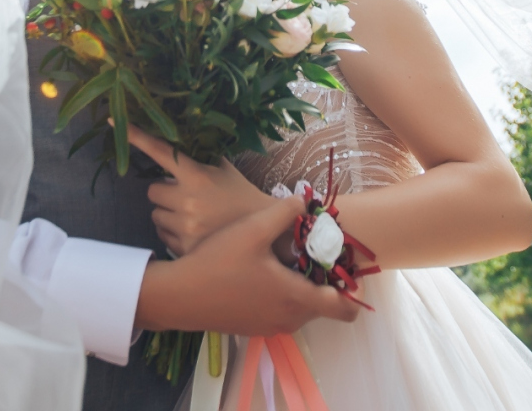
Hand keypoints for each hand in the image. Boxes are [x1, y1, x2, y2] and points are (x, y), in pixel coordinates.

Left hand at [127, 125, 274, 255]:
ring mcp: (185, 226)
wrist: (266, 231)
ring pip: (155, 214)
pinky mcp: (183, 247)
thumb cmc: (241, 195)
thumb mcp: (223, 169)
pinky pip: (162, 234)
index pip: (160, 150)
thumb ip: (198, 157)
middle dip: (164, 191)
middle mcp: (187, 200)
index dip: (136, 136)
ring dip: (168, 212)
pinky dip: (173, 231)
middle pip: (152, 190)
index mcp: (197, 175)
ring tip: (193, 214)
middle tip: (184, 194)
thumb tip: (175, 141)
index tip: (114, 121)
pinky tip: (194, 230)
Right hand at [134, 196, 361, 334]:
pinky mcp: (253, 328)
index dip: (352, 292)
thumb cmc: (219, 262)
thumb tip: (305, 203)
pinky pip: (281, 313)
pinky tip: (261, 273)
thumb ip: (283, 213)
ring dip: (300, 289)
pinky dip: (282, 297)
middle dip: (322, 283)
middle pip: (322, 305)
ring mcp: (270, 327)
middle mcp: (289, 319)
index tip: (346, 270)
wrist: (179, 295)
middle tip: (309, 255)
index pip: (343, 308)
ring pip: (300, 309)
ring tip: (284, 260)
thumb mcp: (252, 230)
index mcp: (296, 298)